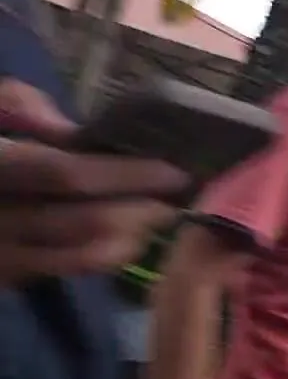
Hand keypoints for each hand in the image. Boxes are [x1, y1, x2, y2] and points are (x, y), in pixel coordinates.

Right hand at [0, 81, 188, 284]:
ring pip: (80, 256)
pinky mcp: (2, 276)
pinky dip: (104, 256)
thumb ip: (15, 102)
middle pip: (83, 222)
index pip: (67, 173)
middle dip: (140, 211)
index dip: (125, 175)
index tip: (172, 171)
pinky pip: (64, 271)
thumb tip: (72, 131)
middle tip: (178, 198)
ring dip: (131, 237)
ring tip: (158, 216)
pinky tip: (127, 237)